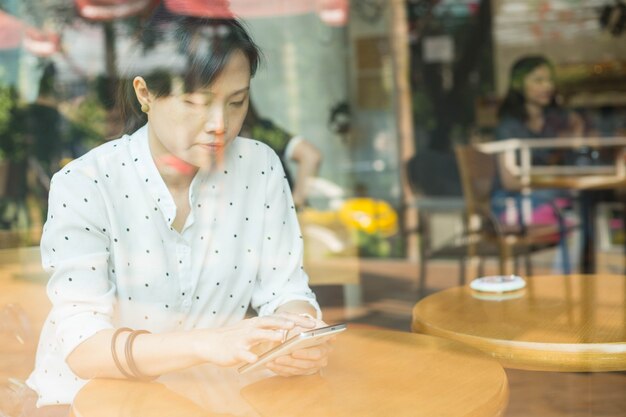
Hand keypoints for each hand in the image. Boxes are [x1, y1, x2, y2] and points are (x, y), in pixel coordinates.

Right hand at [194, 314, 313, 366]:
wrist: (210, 343)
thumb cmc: (235, 338)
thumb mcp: (253, 330)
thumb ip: (269, 330)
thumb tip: (289, 330)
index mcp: (258, 323)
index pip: (280, 318)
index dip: (296, 319)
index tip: (312, 322)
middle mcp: (252, 327)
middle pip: (271, 322)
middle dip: (286, 323)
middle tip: (301, 325)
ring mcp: (243, 339)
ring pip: (257, 334)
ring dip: (269, 335)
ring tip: (281, 338)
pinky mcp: (234, 351)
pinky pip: (243, 353)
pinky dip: (249, 356)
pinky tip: (255, 360)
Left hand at [266, 318, 332, 375]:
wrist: (302, 333)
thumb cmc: (307, 327)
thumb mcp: (313, 322)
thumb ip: (319, 324)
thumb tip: (316, 327)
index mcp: (326, 347)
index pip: (317, 353)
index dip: (306, 354)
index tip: (294, 352)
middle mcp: (321, 360)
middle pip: (306, 365)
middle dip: (291, 361)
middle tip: (278, 358)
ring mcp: (310, 367)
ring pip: (296, 370)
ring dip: (283, 366)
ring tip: (270, 361)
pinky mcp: (300, 371)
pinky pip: (289, 373)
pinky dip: (279, 369)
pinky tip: (269, 364)